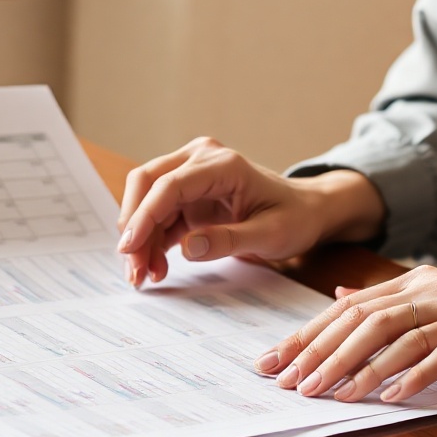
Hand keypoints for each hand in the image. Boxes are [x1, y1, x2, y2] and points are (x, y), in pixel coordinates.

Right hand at [116, 138, 385, 286]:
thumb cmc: (293, 218)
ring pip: (147, 200)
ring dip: (140, 238)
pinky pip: (158, 214)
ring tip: (145, 276)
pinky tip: (156, 267)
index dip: (145, 216)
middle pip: (147, 184)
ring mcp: (192, 175)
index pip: (170, 185)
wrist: (306, 211)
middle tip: (134, 270)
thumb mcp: (269, 235)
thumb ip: (229, 240)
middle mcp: (201, 160)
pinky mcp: (188, 194)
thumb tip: (187, 248)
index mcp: (223, 165)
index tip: (130, 248)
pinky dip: (152, 240)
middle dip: (134, 226)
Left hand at [254, 263, 436, 401]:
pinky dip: (412, 377)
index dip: (309, 334)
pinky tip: (390, 397)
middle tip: (290, 383)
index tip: (276, 361)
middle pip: (364, 319)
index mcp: (418, 281)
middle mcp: (434, 289)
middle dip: (321, 353)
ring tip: (329, 396)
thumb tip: (341, 299)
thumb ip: (392, 303)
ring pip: (395, 337)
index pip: (349, 307)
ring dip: (357, 369)